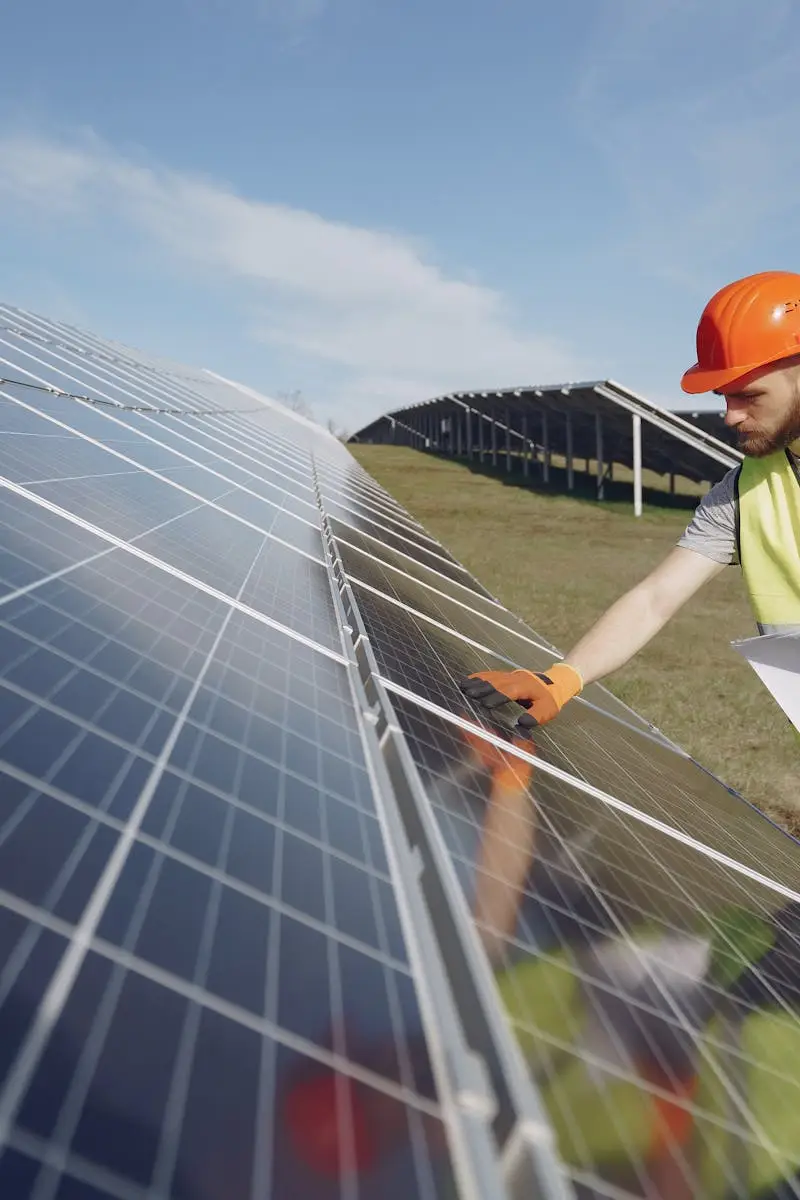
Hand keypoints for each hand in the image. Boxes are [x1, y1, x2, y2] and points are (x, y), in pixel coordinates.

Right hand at [459, 664, 582, 728]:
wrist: (555, 682)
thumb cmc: (549, 700)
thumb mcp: (547, 710)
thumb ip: (536, 716)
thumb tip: (522, 723)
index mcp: (526, 687)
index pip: (510, 691)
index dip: (498, 697)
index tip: (485, 704)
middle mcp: (516, 679)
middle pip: (497, 682)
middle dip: (482, 688)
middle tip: (468, 694)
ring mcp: (510, 675)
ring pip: (492, 677)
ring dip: (477, 682)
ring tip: (463, 687)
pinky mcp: (506, 675)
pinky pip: (491, 674)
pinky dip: (479, 677)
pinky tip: (468, 680)